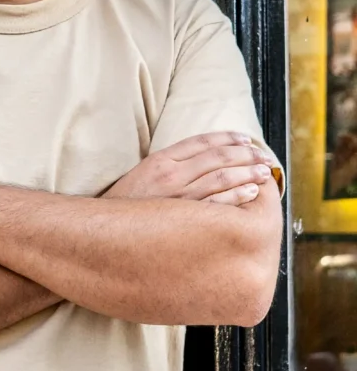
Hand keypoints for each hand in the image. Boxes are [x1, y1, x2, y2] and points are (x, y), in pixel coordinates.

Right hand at [105, 132, 275, 204]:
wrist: (105, 231)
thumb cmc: (126, 204)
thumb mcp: (143, 174)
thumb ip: (170, 164)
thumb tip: (202, 159)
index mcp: (160, 160)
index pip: (201, 142)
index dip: (227, 138)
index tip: (246, 139)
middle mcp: (171, 175)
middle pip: (217, 158)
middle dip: (246, 155)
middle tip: (264, 156)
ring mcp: (179, 198)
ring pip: (222, 179)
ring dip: (248, 173)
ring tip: (265, 172)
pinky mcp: (184, 219)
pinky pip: (217, 204)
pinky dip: (238, 196)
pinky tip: (252, 192)